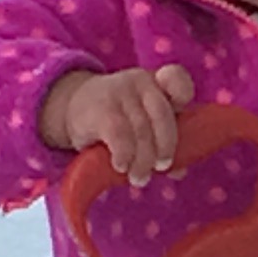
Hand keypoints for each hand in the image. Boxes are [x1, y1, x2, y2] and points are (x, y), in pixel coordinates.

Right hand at [44, 63, 192, 177]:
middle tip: (160, 168)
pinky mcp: (100, 109)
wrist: (75, 106)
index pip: (176, 78)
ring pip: (141, 130)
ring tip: (139, 178)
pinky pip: (119, 136)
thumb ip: (163, 141)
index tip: (181, 111)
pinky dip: (124, 155)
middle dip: (165, 146)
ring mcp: (119, 92)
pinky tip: (121, 166)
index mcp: (158, 83)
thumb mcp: (143, 122)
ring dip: (143, 160)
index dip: (182, 92)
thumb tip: (180, 171)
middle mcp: (140, 81)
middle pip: (162, 115)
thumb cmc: (120, 117)